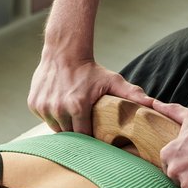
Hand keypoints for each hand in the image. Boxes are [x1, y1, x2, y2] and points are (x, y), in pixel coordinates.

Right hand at [28, 55, 152, 135]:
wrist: (64, 52)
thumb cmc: (90, 69)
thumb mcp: (112, 81)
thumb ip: (132, 94)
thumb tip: (152, 104)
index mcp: (78, 107)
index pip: (85, 136)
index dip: (91, 136)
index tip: (95, 133)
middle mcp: (58, 109)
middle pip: (69, 134)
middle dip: (77, 132)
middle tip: (84, 124)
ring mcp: (44, 107)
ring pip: (55, 128)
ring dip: (63, 125)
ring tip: (72, 116)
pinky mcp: (34, 104)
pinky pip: (44, 118)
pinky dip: (51, 116)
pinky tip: (59, 107)